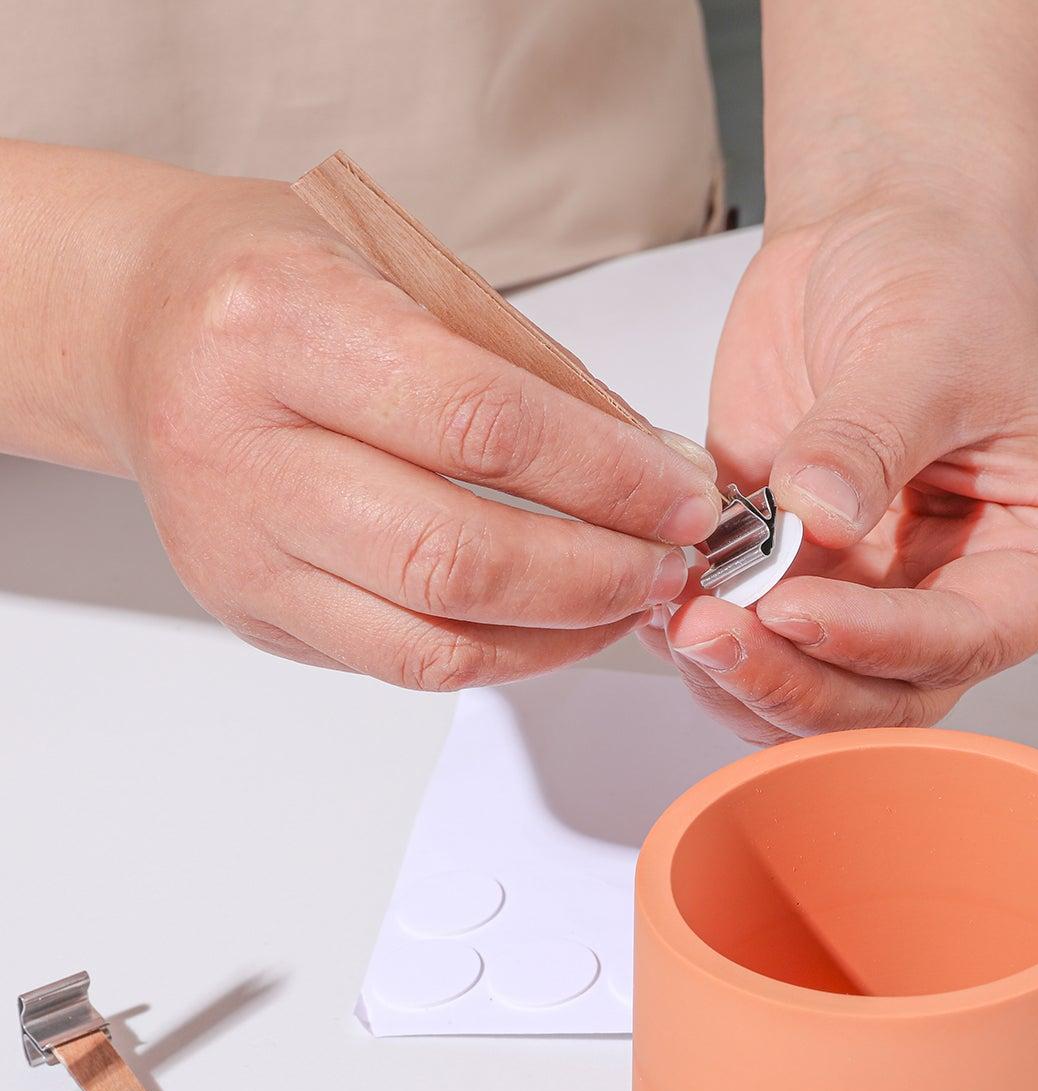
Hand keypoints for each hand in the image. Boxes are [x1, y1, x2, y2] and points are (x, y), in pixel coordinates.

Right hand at [111, 174, 719, 685]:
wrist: (144, 330)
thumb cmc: (282, 287)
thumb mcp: (406, 270)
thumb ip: (531, 373)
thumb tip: (657, 470)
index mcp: (279, 322)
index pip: (480, 423)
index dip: (607, 476)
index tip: (685, 495)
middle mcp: (238, 444)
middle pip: (453, 553)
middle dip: (596, 572)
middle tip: (671, 560)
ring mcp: (237, 545)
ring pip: (431, 637)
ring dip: (562, 632)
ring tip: (632, 597)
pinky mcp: (252, 612)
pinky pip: (403, 664)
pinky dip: (505, 655)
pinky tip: (562, 622)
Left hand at [646, 196, 1037, 742]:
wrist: (874, 232)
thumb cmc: (946, 281)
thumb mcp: (926, 344)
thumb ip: (871, 436)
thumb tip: (818, 515)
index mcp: (1036, 562)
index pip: (964, 641)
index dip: (876, 643)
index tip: (792, 607)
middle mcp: (956, 601)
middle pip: (883, 702)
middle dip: (793, 682)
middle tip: (708, 633)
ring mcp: (872, 603)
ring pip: (810, 697)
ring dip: (738, 678)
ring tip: (676, 615)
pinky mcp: (797, 584)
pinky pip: (752, 650)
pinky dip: (702, 642)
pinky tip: (660, 600)